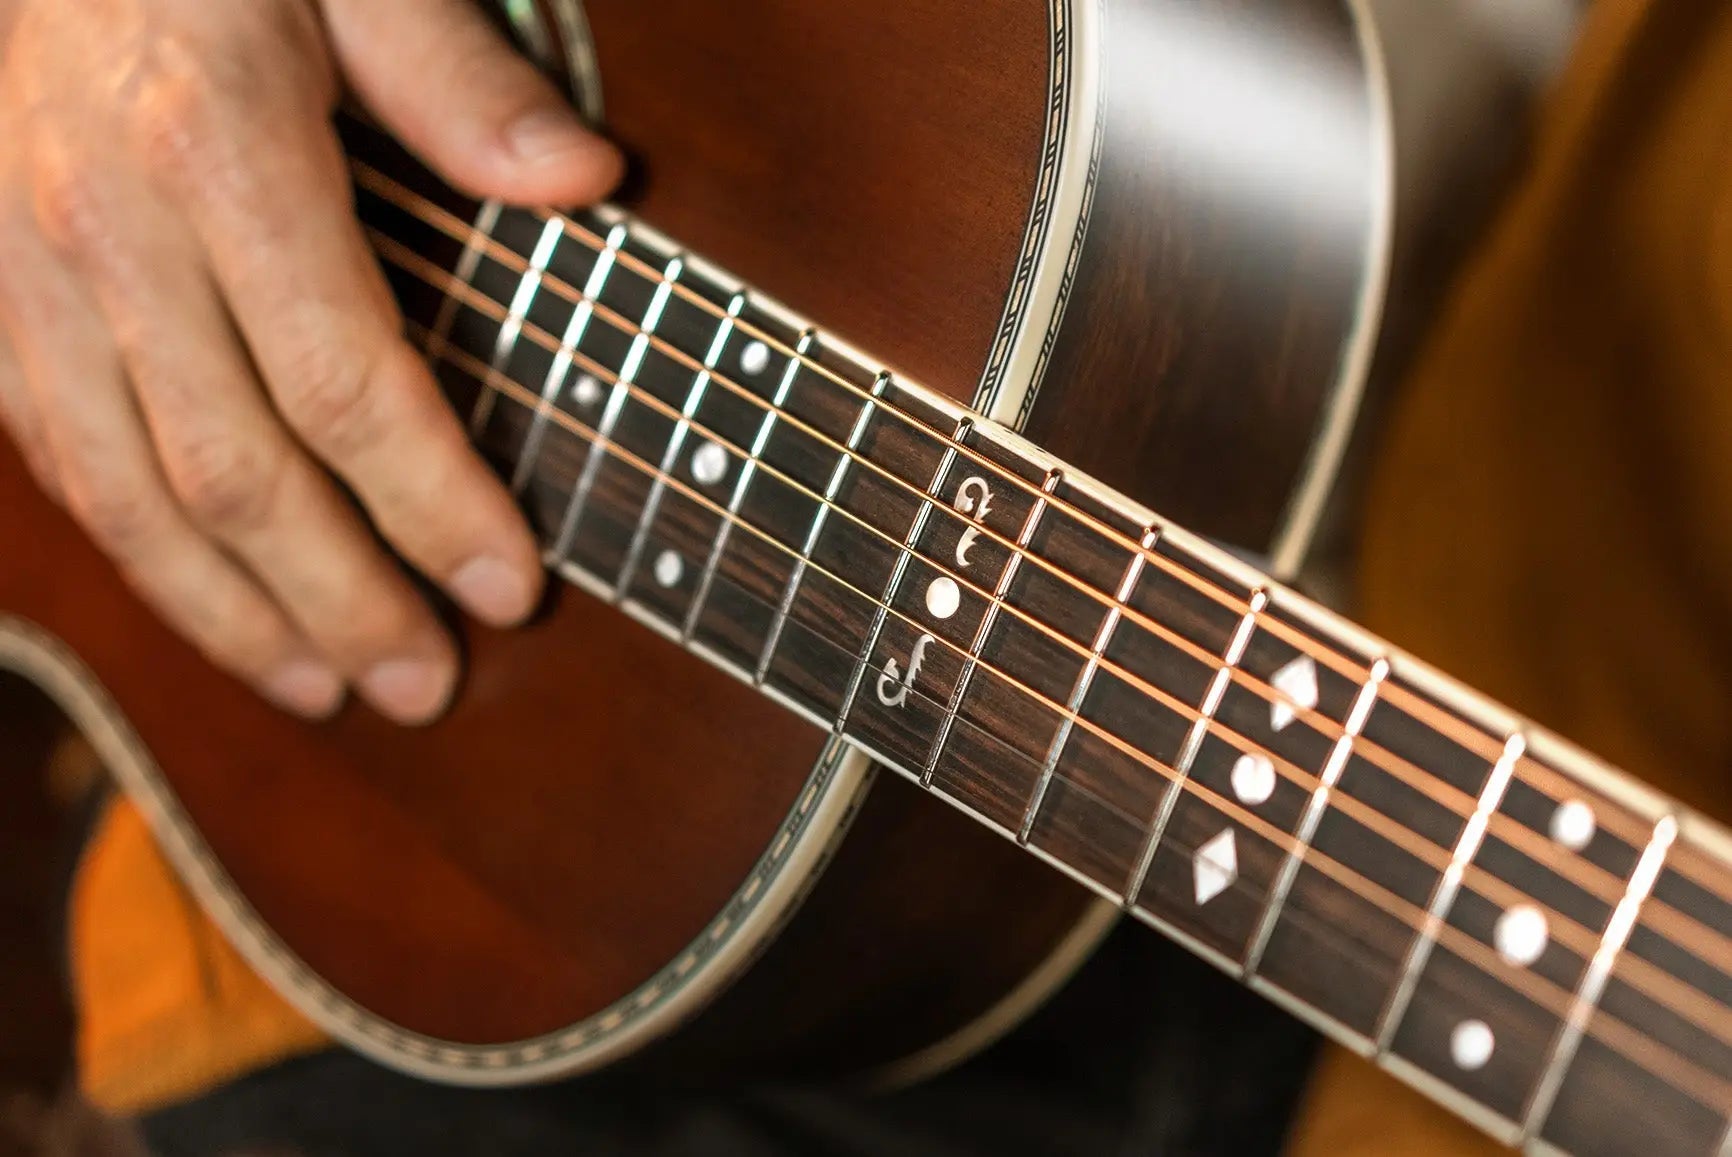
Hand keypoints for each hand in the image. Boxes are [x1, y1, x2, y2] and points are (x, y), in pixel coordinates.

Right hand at [0, 0, 622, 722]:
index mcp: (217, 151)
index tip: (512, 586)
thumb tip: (585, 182)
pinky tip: (208, 604)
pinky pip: (55, 455)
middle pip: (236, 477)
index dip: (434, 506)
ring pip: (128, 499)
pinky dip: (136, 551)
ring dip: (232, 616)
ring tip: (326, 690)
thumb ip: (459, 77)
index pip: (346, 386)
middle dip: (341, 602)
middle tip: (427, 685)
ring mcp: (22, 272)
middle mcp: (105, 232)